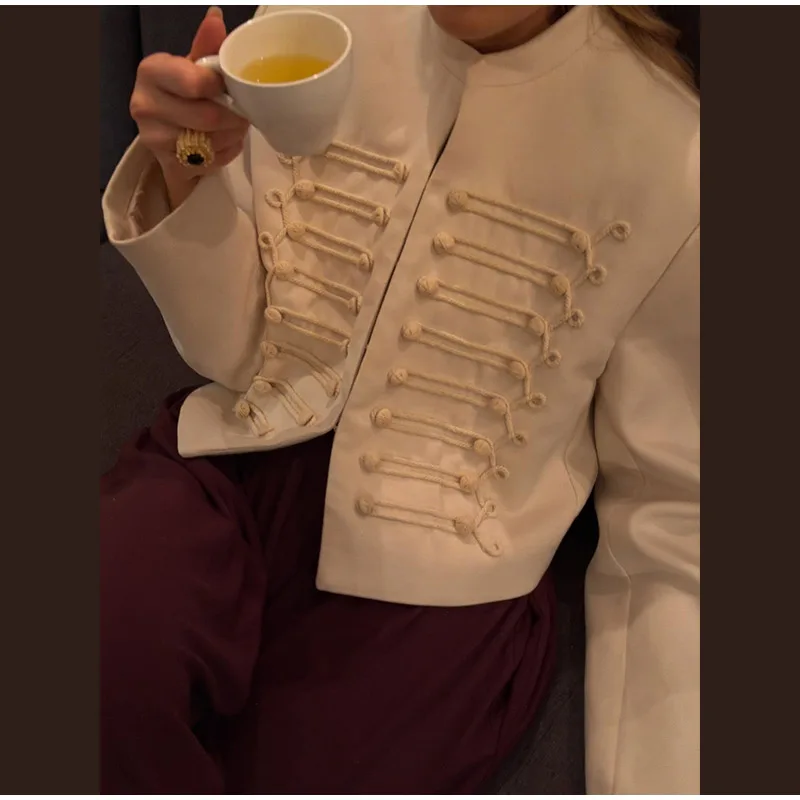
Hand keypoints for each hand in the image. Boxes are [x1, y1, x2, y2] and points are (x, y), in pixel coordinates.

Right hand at [129, 7, 249, 207]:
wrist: (166, 135)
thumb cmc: (181, 94)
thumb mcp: (191, 67)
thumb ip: (205, 47)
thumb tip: (216, 17)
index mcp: (151, 72)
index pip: (195, 82)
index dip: (220, 87)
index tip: (228, 87)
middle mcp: (145, 105)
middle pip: (208, 116)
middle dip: (234, 116)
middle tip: (243, 113)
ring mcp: (155, 139)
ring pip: (213, 141)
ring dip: (233, 135)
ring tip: (235, 127)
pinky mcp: (170, 164)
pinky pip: (213, 161)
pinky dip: (227, 153)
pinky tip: (224, 143)